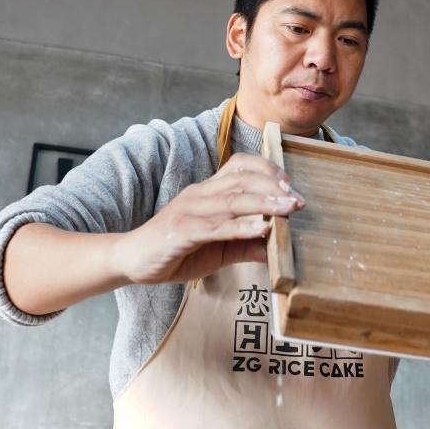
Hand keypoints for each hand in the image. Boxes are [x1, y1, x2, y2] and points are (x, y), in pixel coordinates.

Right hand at [120, 153, 304, 284]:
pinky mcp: (181, 231)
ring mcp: (189, 211)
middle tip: (299, 201)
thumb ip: (245, 246)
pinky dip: (241, 226)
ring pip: (232, 200)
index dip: (268, 171)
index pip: (240, 167)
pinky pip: (216, 226)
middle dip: (274, 188)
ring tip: (288, 209)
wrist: (131, 261)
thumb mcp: (217, 250)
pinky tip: (261, 228)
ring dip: (264, 204)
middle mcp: (199, 195)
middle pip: (242, 181)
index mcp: (207, 192)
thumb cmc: (175, 253)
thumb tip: (276, 249)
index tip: (290, 186)